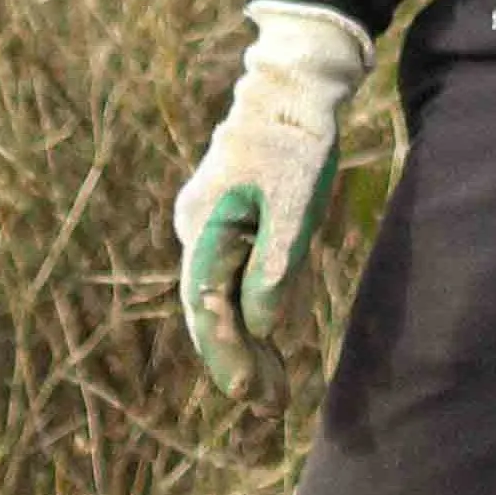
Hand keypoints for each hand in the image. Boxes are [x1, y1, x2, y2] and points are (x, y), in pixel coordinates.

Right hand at [172, 0, 373, 400]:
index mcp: (205, 226)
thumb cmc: (296, 140)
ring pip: (224, 297)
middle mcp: (198, 230)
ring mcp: (212, 225)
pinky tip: (272, 344)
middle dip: (237, 360)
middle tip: (268, 408)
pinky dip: (253, 312)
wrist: (294, 86)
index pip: (207, 306)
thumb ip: (276, 265)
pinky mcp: (233, 221)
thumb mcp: (296, 203)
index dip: (226, 354)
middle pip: (212, 309)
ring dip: (247, 343)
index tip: (245, 396)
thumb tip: (262, 327)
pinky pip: (237, 278)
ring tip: (273, 393)